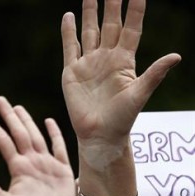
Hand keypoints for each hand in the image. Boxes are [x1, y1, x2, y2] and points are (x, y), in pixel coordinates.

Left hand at [0, 97, 73, 195]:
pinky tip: (48, 121)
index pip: (2, 140)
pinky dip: (55, 134)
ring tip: (17, 107)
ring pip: (36, 136)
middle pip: (18, 132)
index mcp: (17, 168)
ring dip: (27, 121)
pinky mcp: (63, 170)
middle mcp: (31, 163)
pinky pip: (60, 148)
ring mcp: (47, 164)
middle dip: (8, 116)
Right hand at [61, 0, 179, 147]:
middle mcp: (106, 58)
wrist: (99, 134)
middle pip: (110, 25)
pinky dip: (68, 32)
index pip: (131, 29)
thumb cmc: (122, 118)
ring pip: (90, 32)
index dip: (134, 11)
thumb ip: (154, 74)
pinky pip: (70, 47)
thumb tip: (175, 56)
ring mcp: (89, 63)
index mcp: (125, 61)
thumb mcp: (140, 95)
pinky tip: (68, 17)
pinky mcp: (71, 72)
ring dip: (90, 14)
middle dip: (111, 5)